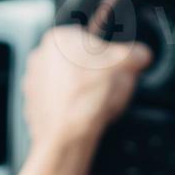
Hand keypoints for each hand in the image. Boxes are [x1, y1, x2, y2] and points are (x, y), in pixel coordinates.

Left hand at [7, 26, 151, 174]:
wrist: (67, 136)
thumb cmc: (89, 97)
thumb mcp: (124, 66)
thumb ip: (135, 55)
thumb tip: (141, 55)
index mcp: (59, 39)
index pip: (89, 39)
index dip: (107, 55)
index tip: (114, 67)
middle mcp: (39, 57)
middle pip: (76, 61)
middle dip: (93, 73)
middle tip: (107, 87)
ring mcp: (32, 83)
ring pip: (66, 82)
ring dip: (80, 91)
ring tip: (96, 104)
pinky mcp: (32, 106)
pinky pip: (57, 103)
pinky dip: (69, 108)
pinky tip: (83, 115)